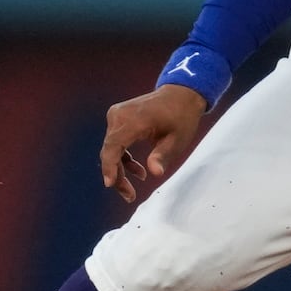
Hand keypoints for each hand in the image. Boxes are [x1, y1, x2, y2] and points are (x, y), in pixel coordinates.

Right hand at [100, 84, 208, 204]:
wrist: (180, 94)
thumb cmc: (181, 117)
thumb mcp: (177, 139)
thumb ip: (163, 155)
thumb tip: (155, 172)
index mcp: (133, 120)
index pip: (114, 146)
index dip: (109, 167)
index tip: (109, 184)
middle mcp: (119, 116)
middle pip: (110, 150)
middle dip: (117, 175)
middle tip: (129, 196)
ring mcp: (117, 115)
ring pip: (112, 148)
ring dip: (120, 169)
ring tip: (132, 190)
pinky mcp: (118, 117)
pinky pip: (116, 142)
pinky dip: (123, 157)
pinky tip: (138, 171)